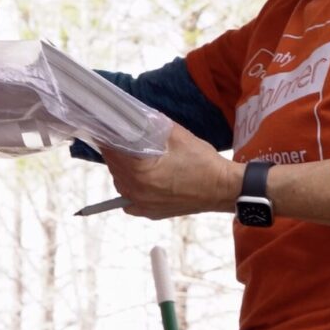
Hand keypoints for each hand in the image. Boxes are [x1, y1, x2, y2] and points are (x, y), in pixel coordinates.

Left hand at [99, 124, 242, 219]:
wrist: (222, 188)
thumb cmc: (203, 162)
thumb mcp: (178, 136)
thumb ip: (154, 125)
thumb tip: (137, 116)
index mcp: (141, 172)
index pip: (113, 152)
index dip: (108, 139)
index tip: (106, 130)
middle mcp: (137, 192)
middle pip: (114, 168)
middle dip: (116, 153)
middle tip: (121, 140)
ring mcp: (143, 205)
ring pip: (121, 184)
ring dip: (123, 170)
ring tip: (134, 158)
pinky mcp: (151, 213)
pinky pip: (130, 200)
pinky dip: (131, 188)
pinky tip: (141, 178)